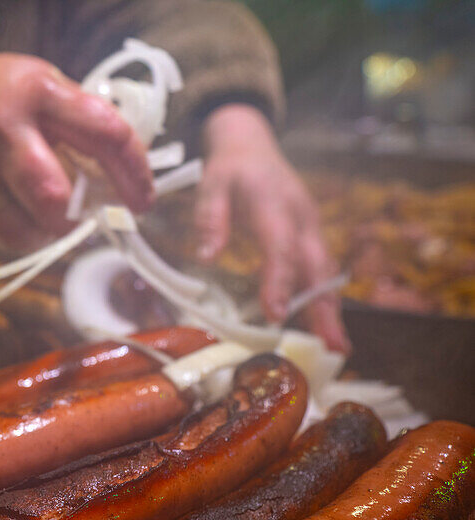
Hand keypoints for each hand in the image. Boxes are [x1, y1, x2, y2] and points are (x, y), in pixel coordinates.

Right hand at [0, 47, 153, 249]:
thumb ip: (84, 130)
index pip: (105, 135)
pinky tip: (17, 214)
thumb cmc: (5, 95)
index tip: (143, 203)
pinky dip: (16, 235)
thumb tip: (122, 190)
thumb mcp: (48, 90)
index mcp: (40, 93)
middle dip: (77, 219)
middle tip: (86, 221)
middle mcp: (2, 127)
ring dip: (46, 235)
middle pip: (54, 196)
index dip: (133, 175)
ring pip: (22, 230)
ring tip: (49, 220)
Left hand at [196, 105, 349, 352]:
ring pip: (324, 274)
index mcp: (276, 203)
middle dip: (324, 308)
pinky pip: (319, 272)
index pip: (281, 247)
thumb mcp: (212, 183)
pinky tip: (324, 330)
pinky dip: (324, 301)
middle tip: (332, 346)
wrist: (252, 145)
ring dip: (331, 311)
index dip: (280, 280)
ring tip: (337, 349)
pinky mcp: (310, 238)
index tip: (276, 313)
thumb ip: (210, 217)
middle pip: (317, 266)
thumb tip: (208, 257)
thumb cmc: (229, 167)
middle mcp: (302, 218)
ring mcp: (311, 228)